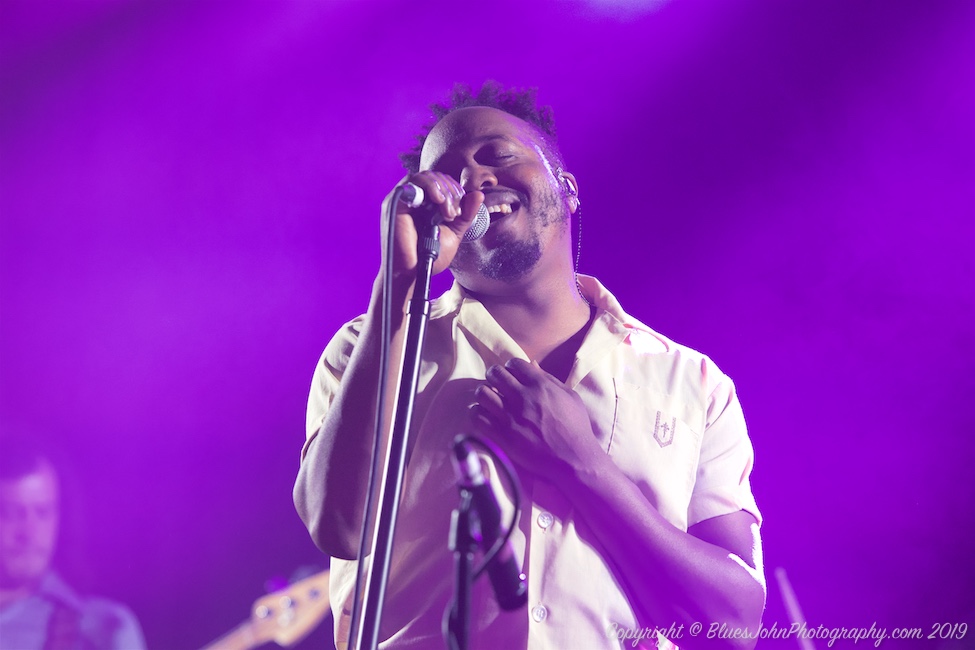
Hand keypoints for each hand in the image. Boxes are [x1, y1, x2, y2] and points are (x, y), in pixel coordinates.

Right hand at [380, 171, 483, 278]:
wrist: (415, 273)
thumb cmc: (430, 255)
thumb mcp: (454, 231)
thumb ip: (466, 214)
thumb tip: (478, 194)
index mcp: (424, 202)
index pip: (441, 182)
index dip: (454, 190)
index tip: (459, 211)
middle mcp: (412, 198)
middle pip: (434, 177)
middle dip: (450, 191)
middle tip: (453, 214)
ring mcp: (402, 200)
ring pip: (424, 177)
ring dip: (442, 189)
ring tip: (448, 211)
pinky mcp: (395, 204)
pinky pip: (412, 185)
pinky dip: (429, 187)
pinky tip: (439, 201)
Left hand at [469, 358, 603, 484]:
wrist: (573, 458)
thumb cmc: (576, 427)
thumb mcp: (569, 396)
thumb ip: (549, 379)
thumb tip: (532, 364)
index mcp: (540, 385)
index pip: (514, 363)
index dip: (510, 366)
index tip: (511, 374)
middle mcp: (522, 397)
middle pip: (495, 374)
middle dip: (494, 375)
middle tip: (496, 383)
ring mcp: (510, 416)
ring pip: (482, 393)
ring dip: (484, 393)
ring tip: (489, 399)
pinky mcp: (502, 435)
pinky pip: (477, 417)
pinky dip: (477, 413)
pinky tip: (485, 415)